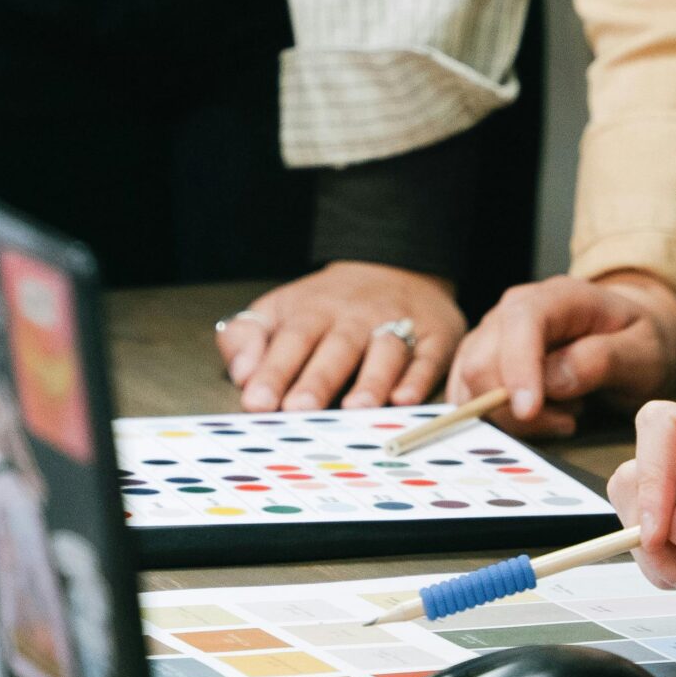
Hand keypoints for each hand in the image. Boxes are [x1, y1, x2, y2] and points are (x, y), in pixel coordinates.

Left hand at [214, 263, 463, 411]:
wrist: (394, 265)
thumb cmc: (326, 306)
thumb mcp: (279, 309)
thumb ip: (248, 338)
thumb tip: (241, 375)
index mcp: (313, 311)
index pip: (291, 340)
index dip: (273, 371)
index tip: (257, 402)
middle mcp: (355, 317)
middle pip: (336, 347)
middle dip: (317, 379)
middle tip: (299, 410)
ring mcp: (397, 324)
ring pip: (385, 350)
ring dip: (371, 379)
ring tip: (356, 408)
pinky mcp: (434, 336)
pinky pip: (428, 356)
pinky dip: (418, 377)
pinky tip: (405, 399)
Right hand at [446, 270, 675, 437]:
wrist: (631, 334)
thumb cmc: (640, 340)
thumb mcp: (643, 352)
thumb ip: (601, 360)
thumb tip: (553, 381)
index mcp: (556, 297)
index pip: (521, 323)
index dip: (518, 368)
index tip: (529, 411)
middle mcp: (513, 309)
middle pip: (483, 360)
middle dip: (516, 406)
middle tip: (570, 417)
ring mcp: (493, 334)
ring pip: (470, 384)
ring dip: (511, 416)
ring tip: (564, 412)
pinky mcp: (483, 359)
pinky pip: (468, 395)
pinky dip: (499, 418)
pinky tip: (541, 417)